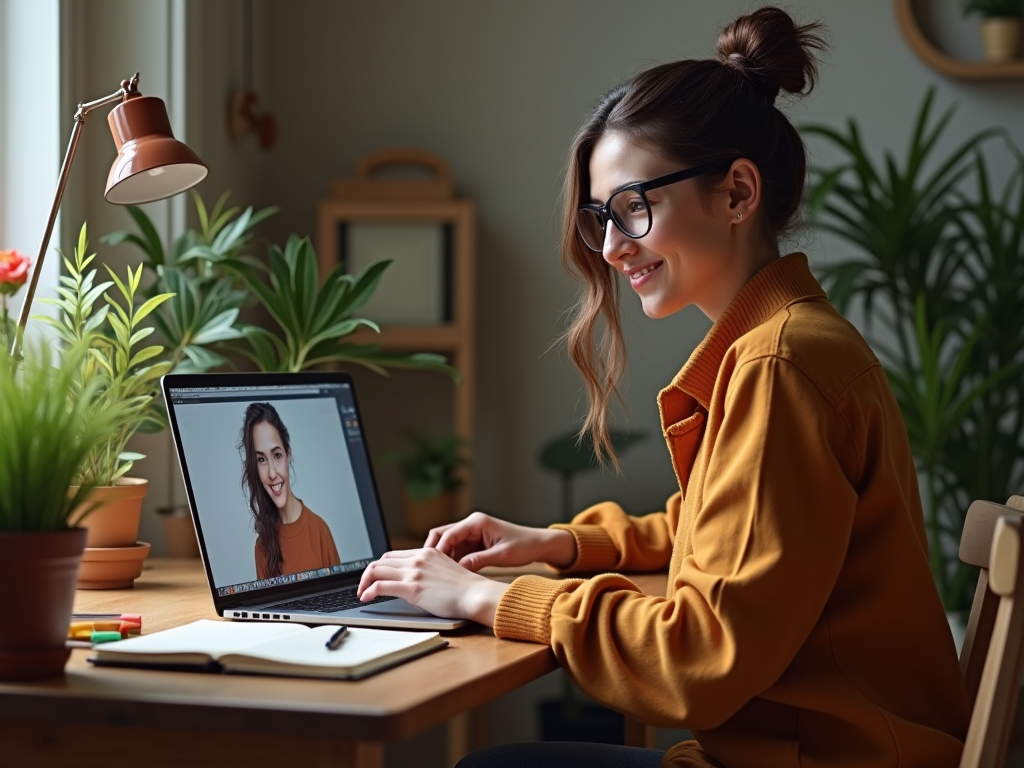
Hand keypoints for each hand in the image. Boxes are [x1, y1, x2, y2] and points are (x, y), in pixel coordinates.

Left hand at [356, 547, 507, 625]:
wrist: (476, 594)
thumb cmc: (465, 589)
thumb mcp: (445, 570)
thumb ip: (429, 571)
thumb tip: (416, 582)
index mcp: (427, 552)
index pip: (394, 555)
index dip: (380, 566)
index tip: (375, 576)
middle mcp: (418, 558)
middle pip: (382, 561)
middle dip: (368, 573)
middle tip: (364, 586)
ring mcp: (414, 572)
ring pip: (377, 570)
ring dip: (364, 582)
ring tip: (362, 593)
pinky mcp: (412, 588)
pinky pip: (381, 586)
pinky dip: (369, 591)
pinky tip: (366, 598)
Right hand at [424, 511, 576, 570]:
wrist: (538, 544)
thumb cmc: (524, 546)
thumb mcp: (502, 555)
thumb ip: (479, 560)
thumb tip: (459, 569)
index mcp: (477, 522)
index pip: (449, 534)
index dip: (438, 550)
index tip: (432, 566)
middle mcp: (472, 524)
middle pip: (443, 535)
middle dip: (434, 552)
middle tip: (428, 570)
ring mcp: (472, 533)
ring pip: (448, 543)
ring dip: (442, 557)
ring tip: (435, 575)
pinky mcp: (475, 542)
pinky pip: (457, 550)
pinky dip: (451, 560)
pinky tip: (448, 574)